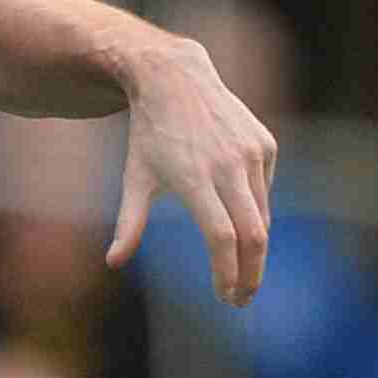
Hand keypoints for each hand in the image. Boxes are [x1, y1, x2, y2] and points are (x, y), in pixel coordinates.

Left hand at [106, 28, 276, 302]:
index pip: (221, 238)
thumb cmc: (149, 134)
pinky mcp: (265, 144)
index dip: (227, 274)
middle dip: (251, 275)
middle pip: (253, 235)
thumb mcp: (135, 177)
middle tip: (241, 299)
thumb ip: (128, 223)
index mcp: (194, 178)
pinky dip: (256, 211)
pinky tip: (239, 215)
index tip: (224, 297)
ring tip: (240, 269)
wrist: (175, 77)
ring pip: (262, 216)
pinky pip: (265, 190)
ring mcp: (251, 153)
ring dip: (254, 248)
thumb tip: (112, 263)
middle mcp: (228, 166)